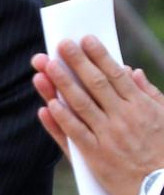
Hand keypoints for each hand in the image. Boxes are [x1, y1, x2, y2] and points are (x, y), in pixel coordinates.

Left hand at [32, 36, 163, 194]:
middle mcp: (123, 118)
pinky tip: (49, 104)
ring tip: (46, 66)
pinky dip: (62, 118)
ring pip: (81, 104)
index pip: (116, 75)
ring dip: (62, 84)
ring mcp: (108, 136)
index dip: (99, 56)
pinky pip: (76, 133)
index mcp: (141, 107)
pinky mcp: (96, 156)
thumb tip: (132, 71)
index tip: (85, 39)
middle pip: (95, 84)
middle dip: (76, 62)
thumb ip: (149, 94)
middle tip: (60, 44)